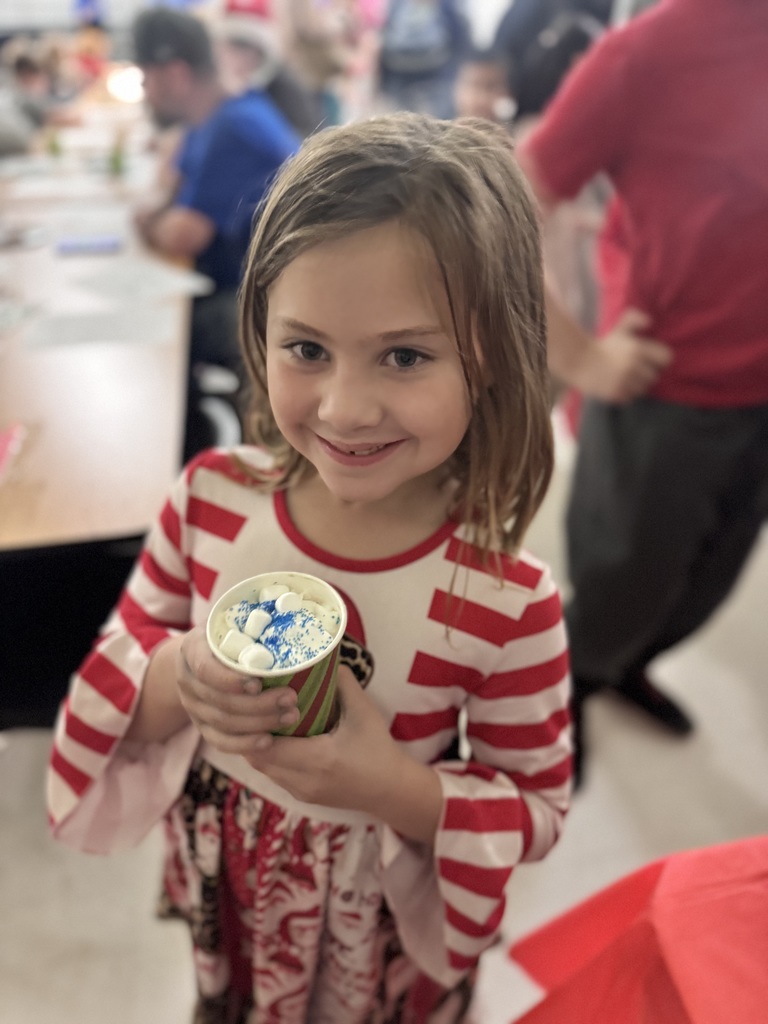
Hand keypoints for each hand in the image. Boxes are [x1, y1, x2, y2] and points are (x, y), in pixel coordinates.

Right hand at [176, 627, 299, 754]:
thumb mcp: (233, 620)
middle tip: (291, 698)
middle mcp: (187, 680)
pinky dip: (244, 744)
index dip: (230, 680)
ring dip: (259, 722)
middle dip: (258, 704)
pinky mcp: (202, 726)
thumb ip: (253, 618)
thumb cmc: (228, 635)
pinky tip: (268, 741)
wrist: (200, 658)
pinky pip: (220, 741)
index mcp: (192, 649)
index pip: (205, 669)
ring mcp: (193, 706)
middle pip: (219, 701)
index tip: (259, 682)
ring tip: (291, 715)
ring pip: (223, 723)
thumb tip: (292, 605)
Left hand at [245, 666, 400, 810]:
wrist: (392, 790)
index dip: (256, 723)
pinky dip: (269, 757)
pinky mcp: (303, 796)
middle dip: (251, 733)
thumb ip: (343, 683)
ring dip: (258, 746)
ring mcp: (302, 792)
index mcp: (319, 758)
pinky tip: (275, 737)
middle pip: (258, 758)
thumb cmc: (379, 748)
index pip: (268, 745)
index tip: (256, 700)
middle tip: (252, 706)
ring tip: (260, 719)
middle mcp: (304, 780)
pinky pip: (275, 775)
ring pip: (263, 768)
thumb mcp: (364, 711)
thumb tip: (322, 659)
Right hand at [573, 308, 672, 402]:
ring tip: (627, 380)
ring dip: (637, 386)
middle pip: (654, 377)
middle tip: (636, 372)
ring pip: (643, 389)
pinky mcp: (616, 393)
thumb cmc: (603, 345)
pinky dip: (625, 394)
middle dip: (646, 374)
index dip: (660, 361)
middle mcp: (633, 366)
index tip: (653, 361)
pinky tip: (618, 386)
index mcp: (637, 349)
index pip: (666, 358)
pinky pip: (630, 398)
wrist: (580, 360)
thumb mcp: (619, 329)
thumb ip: (634, 319)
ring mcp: (624, 381)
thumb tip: (650, 322)